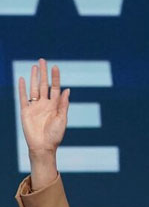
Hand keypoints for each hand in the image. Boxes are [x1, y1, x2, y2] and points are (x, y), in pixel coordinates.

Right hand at [18, 59, 69, 188]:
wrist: (43, 146)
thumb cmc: (55, 135)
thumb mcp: (62, 118)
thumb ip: (63, 104)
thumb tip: (68, 90)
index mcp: (55, 105)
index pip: (55, 87)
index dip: (55, 77)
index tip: (55, 67)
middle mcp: (45, 104)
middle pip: (43, 84)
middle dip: (43, 73)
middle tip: (43, 60)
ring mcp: (35, 107)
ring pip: (33, 88)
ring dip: (34, 77)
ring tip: (35, 66)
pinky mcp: (25, 111)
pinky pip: (23, 97)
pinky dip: (22, 88)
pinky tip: (22, 79)